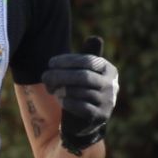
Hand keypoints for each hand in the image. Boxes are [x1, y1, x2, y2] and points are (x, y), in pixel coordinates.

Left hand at [42, 35, 117, 154]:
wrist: (85, 119)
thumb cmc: (82, 89)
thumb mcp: (86, 71)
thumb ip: (88, 55)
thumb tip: (95, 38)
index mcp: (108, 69)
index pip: (88, 61)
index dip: (67, 61)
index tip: (50, 63)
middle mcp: (112, 85)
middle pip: (83, 76)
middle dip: (61, 75)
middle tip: (45, 76)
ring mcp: (108, 102)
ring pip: (81, 91)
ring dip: (62, 89)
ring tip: (52, 89)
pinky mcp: (100, 116)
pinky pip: (81, 107)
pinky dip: (68, 102)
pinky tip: (60, 99)